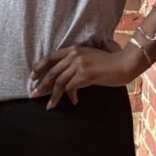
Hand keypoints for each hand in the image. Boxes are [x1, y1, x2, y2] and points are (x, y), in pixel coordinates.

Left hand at [27, 44, 142, 108]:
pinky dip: (70, 96)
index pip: (50, 57)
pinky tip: (74, 101)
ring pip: (59, 82)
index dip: (39, 67)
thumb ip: (76, 63)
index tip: (32, 77)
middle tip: (33, 94)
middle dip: (41, 85)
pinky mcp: (85, 74)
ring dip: (52, 96)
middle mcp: (74, 55)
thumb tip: (64, 79)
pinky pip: (71, 88)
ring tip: (49, 106)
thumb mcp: (89, 57)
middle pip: (52, 72)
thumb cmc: (108, 63)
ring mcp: (79, 64)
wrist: (123, 64)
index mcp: (74, 49)